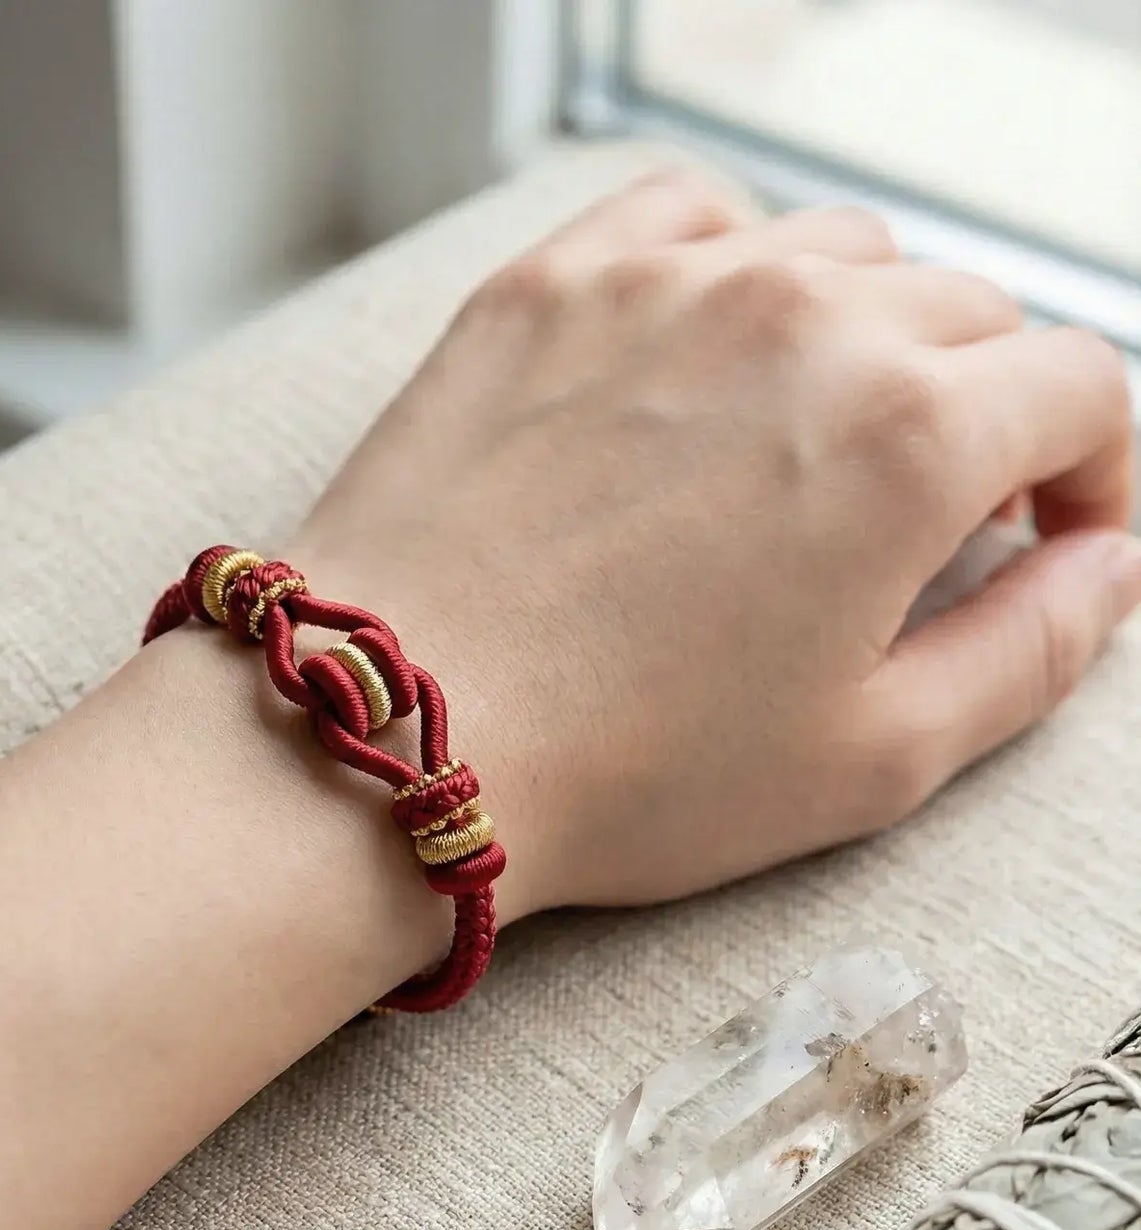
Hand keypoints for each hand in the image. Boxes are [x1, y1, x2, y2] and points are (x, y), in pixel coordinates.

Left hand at [295, 172, 1137, 912]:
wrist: (401, 730)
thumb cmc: (627, 770)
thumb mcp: (875, 757)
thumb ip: (1030, 648)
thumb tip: (1105, 565)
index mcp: (909, 434)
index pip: (1079, 387)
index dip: (1091, 469)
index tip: (1045, 535)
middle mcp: (800, 319)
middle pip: (963, 315)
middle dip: (981, 411)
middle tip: (924, 516)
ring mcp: (664, 285)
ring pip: (836, 255)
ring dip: (864, 336)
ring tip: (814, 440)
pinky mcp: (551, 286)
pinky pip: (688, 216)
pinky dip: (733, 265)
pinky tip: (711, 344)